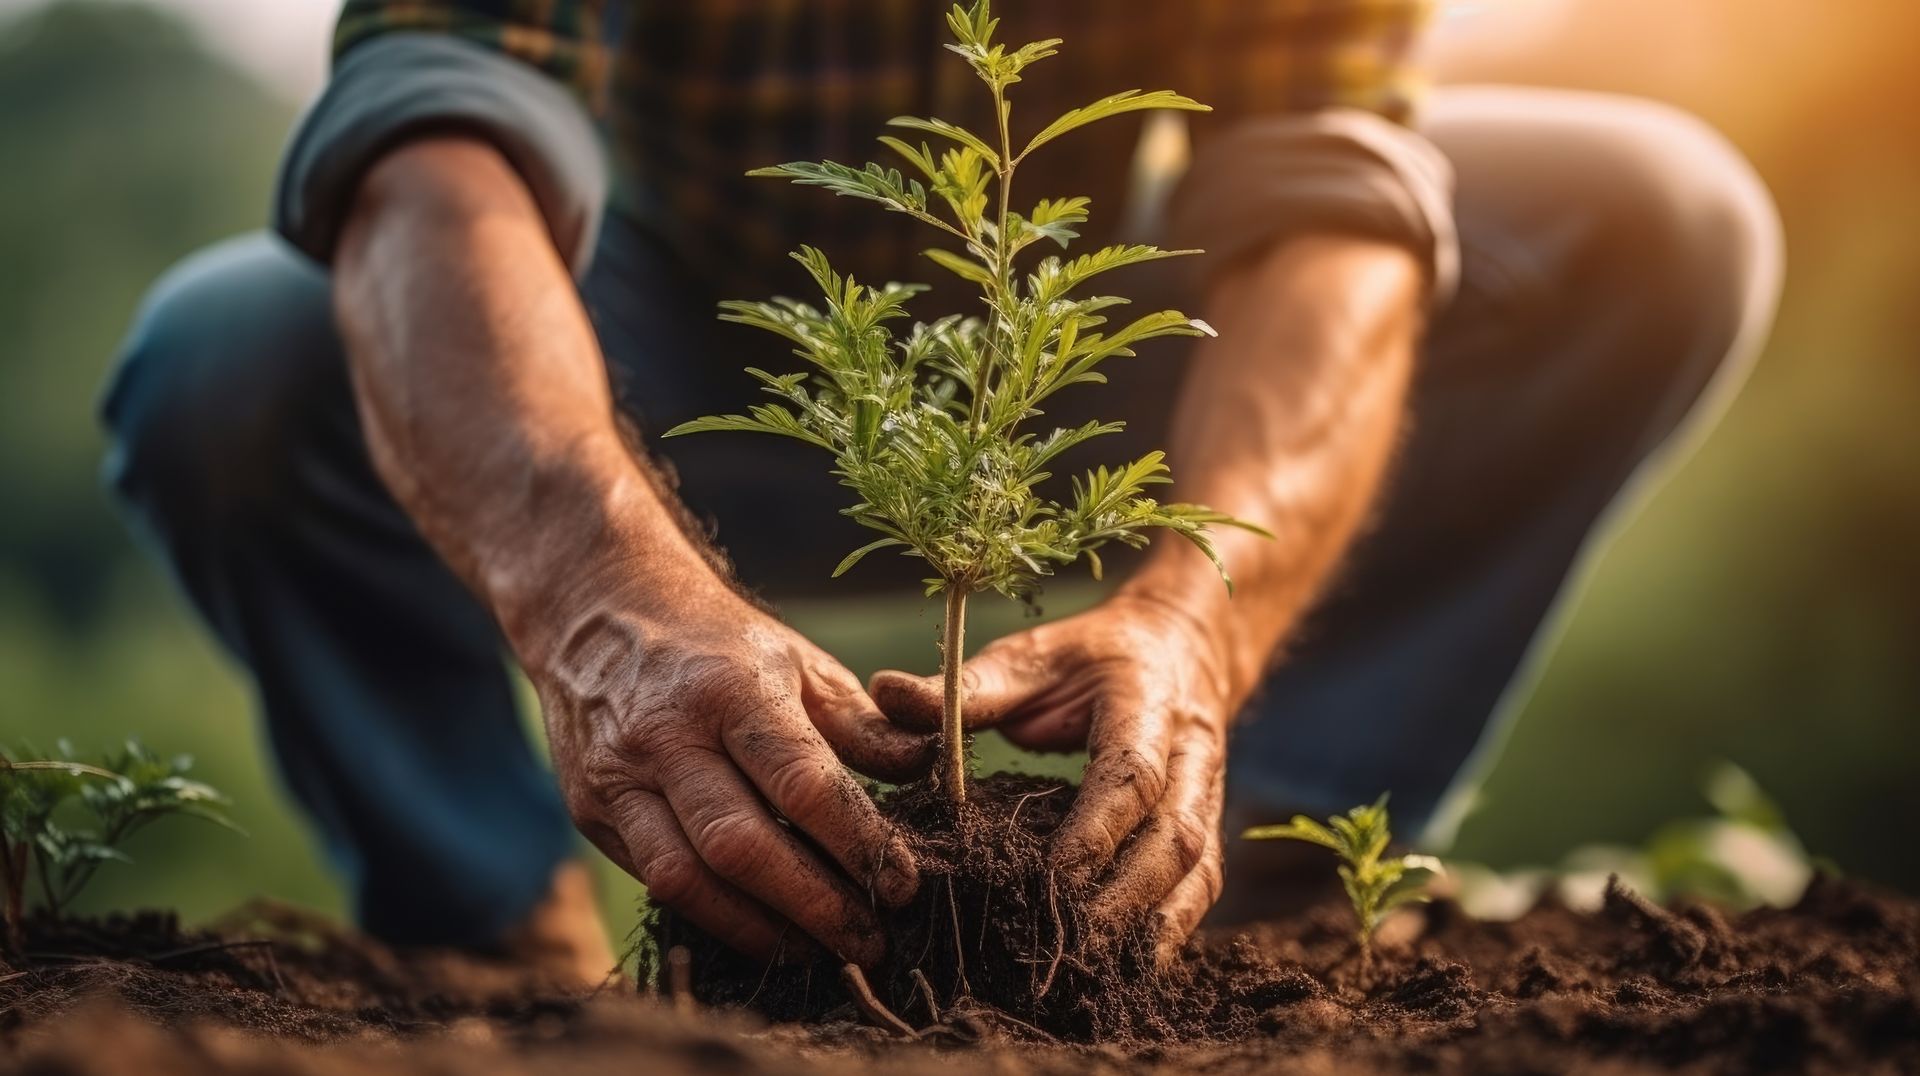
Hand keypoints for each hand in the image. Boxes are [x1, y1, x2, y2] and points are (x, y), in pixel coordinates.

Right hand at [532, 576, 934, 966]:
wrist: (597, 616)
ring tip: (823, 953)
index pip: (801, 784)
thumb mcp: (799, 662)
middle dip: (815, 906)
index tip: (905, 885)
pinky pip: (656, 883)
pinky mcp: (593, 814)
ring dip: (761, 930)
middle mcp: (666, 736)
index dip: (857, 843)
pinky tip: (765, 931)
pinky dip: (715, 917)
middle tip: (874, 941)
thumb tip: (928, 769)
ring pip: (687, 880)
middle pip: (742, 846)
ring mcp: (619, 779)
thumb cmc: (719, 645)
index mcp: (731, 690)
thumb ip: (863, 723)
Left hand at [870, 592, 1233, 960]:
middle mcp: (1191, 753)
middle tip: (1069, 942)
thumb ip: (968, 686)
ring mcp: (1207, 793)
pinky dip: (1171, 930)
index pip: (1131, 774)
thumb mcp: (1029, 656)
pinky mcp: (1206, 826)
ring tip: (1094, 965)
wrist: (1176, 648)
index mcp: (1146, 703)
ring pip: (1197, 869)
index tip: (1053, 875)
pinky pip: (1201, 886)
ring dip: (1152, 923)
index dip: (1097, 829)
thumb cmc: (1089, 658)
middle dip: (1127, 896)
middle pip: (1175, 835)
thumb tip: (886, 692)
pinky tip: (1129, 965)